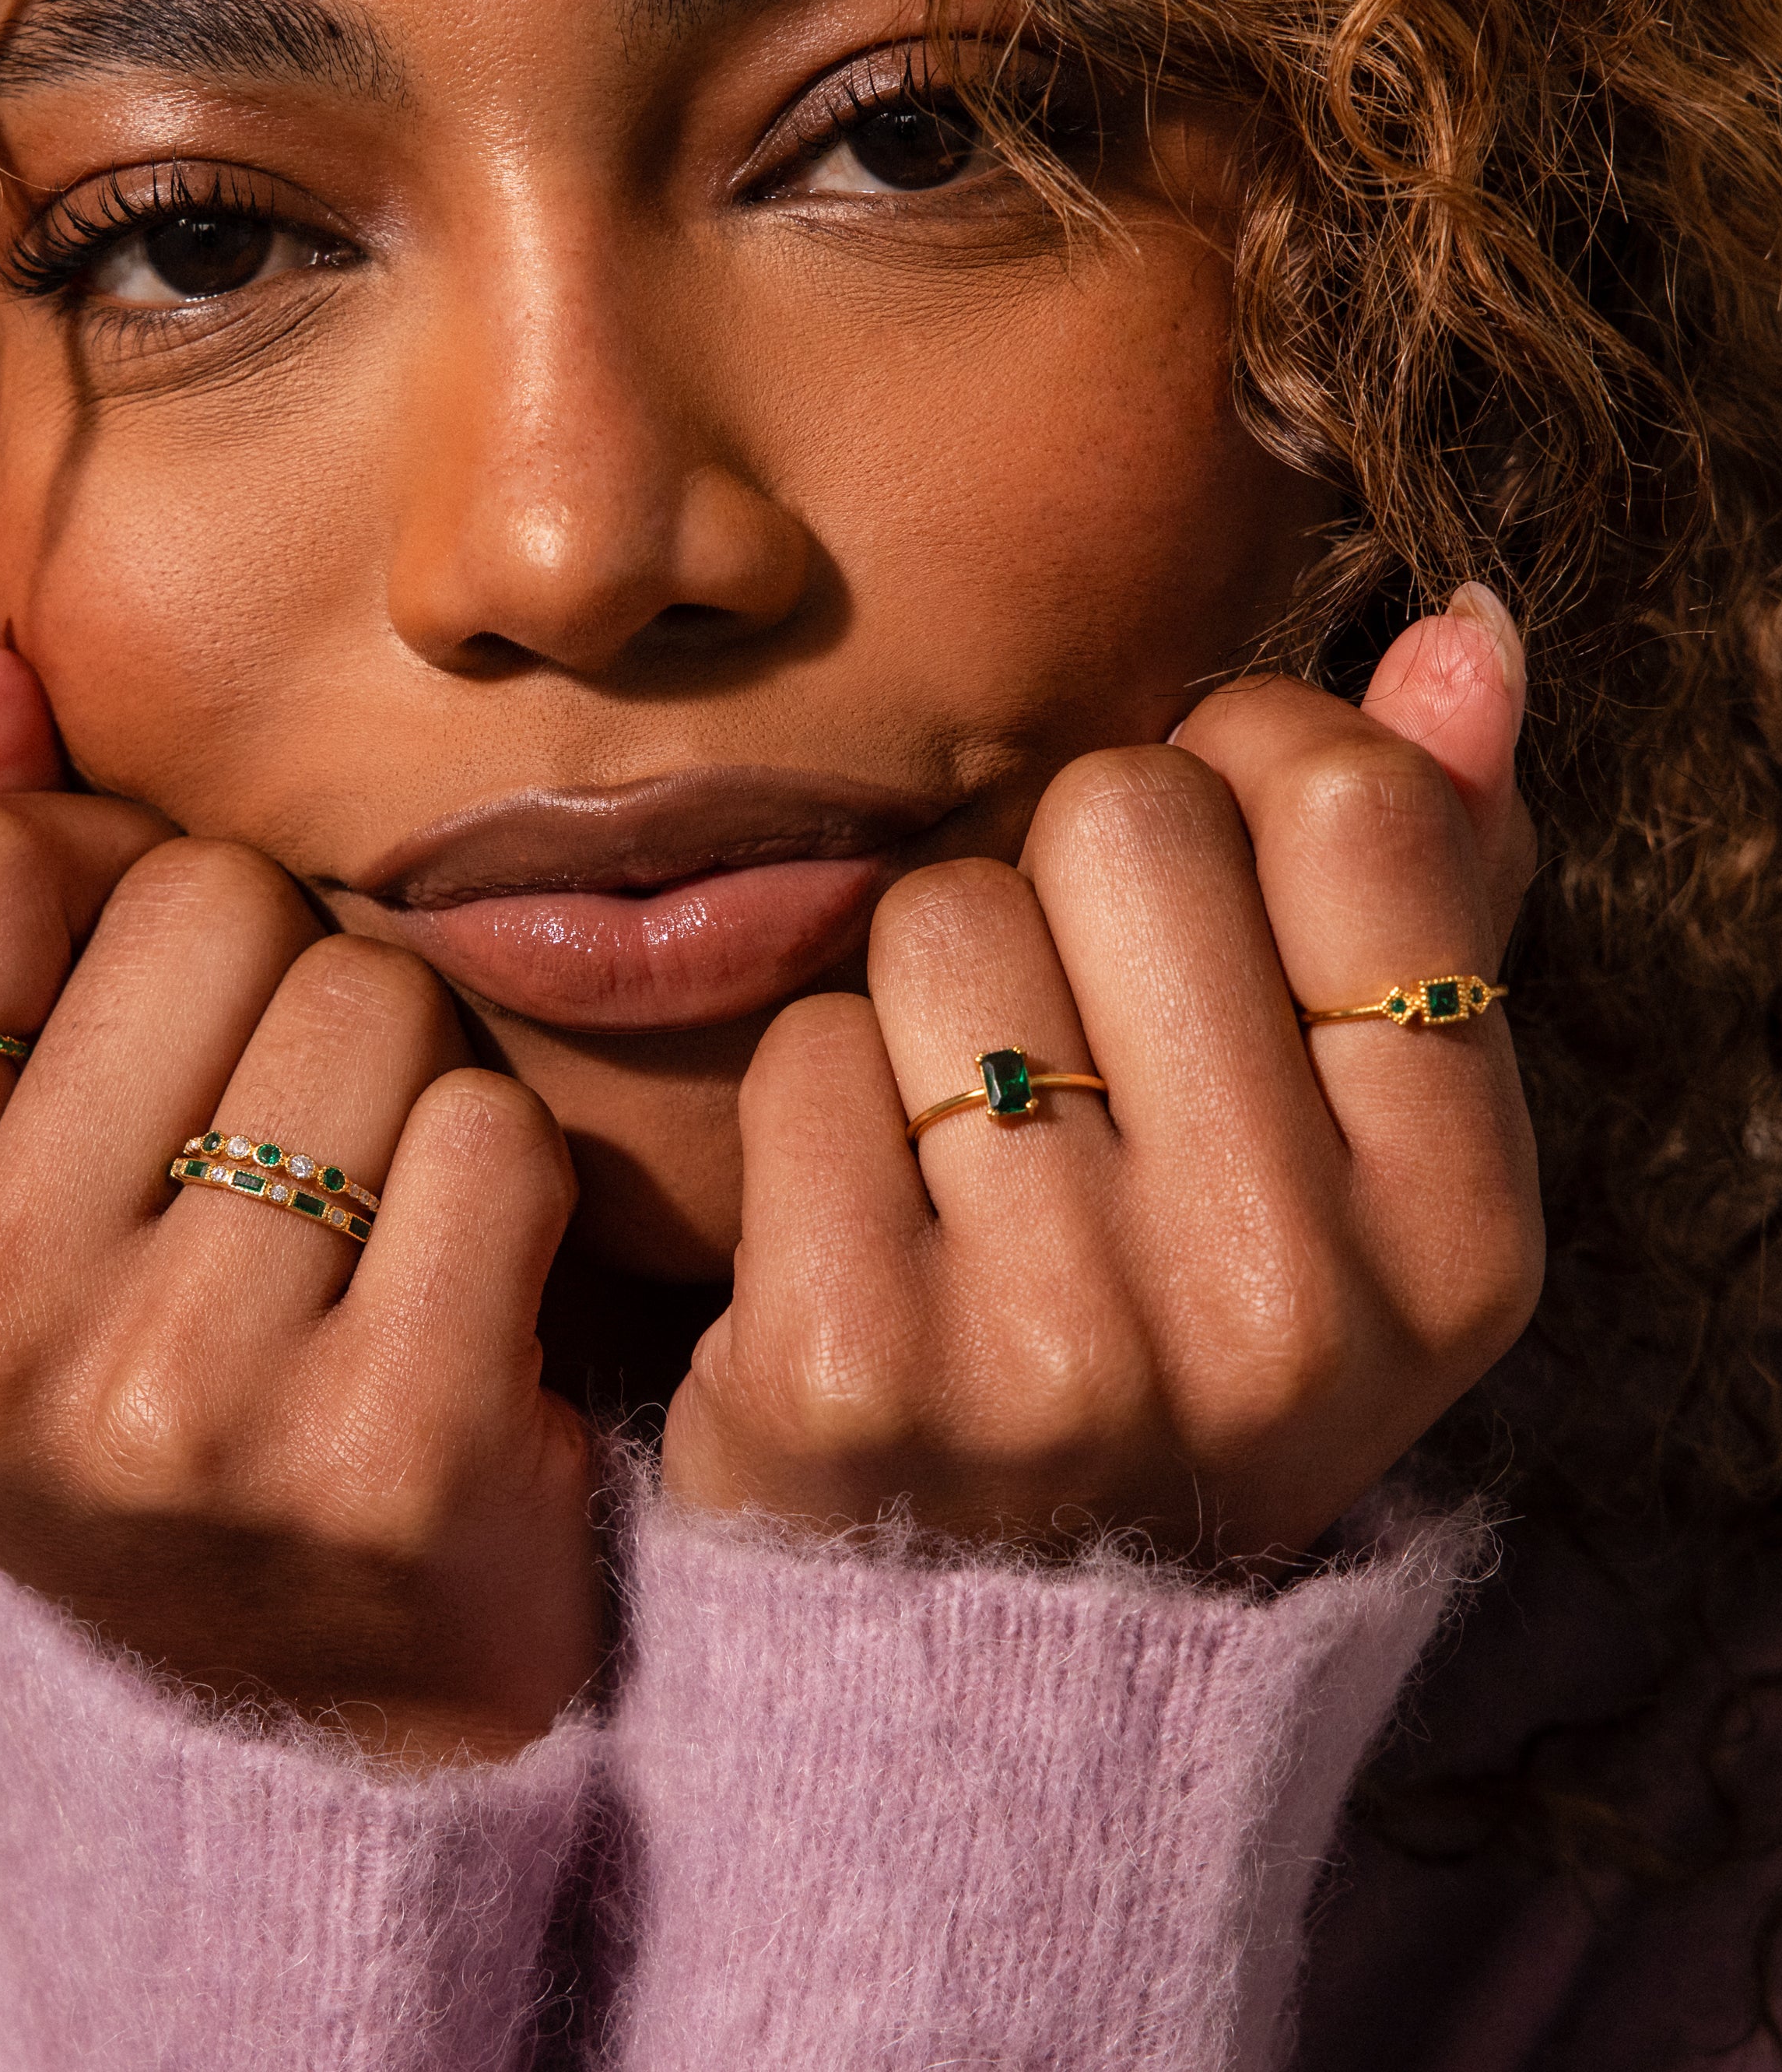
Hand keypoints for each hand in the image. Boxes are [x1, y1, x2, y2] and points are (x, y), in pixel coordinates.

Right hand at [0, 606, 601, 1757]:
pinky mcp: (385, 1455)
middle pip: (208, 906)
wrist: (332, 1691)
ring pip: (371, 1002)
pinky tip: (463, 1294)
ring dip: (407, 1077)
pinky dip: (507, 1183)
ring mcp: (173, 1408)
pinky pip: (493, 1136)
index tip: (154, 1024)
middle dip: (284, 983)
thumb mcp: (9, 1176)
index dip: (109, 891)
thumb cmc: (168, 1371)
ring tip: (368, 1221)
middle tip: (287, 1148)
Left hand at [663, 589, 1542, 1561]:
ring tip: (968, 1151)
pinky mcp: (850, 1366)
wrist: (983, 1635)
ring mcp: (1064, 1343)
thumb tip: (1464, 633)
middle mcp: (1285, 1301)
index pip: (1351, 804)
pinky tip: (863, 1222)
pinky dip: (816, 1099)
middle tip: (1066, 1048)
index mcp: (1455, 1235)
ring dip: (928, 995)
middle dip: (1065, 882)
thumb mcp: (1352, 1169)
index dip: (1240, 769)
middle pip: (1122, 816)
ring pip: (939, 914)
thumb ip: (1424, 893)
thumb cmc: (1173, 1341)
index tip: (1190, 876)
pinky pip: (804, 1045)